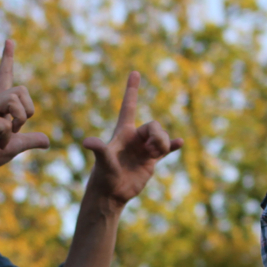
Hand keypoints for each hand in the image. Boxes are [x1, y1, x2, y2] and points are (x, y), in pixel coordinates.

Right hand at [0, 40, 48, 179]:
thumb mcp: (16, 146)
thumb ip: (30, 140)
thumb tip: (47, 141)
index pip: (5, 76)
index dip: (7, 59)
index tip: (10, 40)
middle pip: (20, 90)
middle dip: (27, 110)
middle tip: (17, 128)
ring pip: (13, 100)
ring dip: (18, 120)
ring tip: (9, 135)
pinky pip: (4, 123)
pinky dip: (7, 137)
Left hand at [83, 72, 181, 205]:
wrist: (112, 193)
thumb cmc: (104, 176)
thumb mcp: (103, 161)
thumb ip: (99, 149)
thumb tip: (87, 141)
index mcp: (123, 132)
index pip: (128, 106)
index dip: (131, 89)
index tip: (135, 72)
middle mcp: (134, 137)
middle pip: (154, 125)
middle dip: (157, 136)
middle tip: (149, 151)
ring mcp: (143, 148)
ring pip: (161, 136)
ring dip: (162, 144)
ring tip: (152, 156)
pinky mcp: (150, 160)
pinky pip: (165, 149)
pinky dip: (172, 145)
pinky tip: (180, 143)